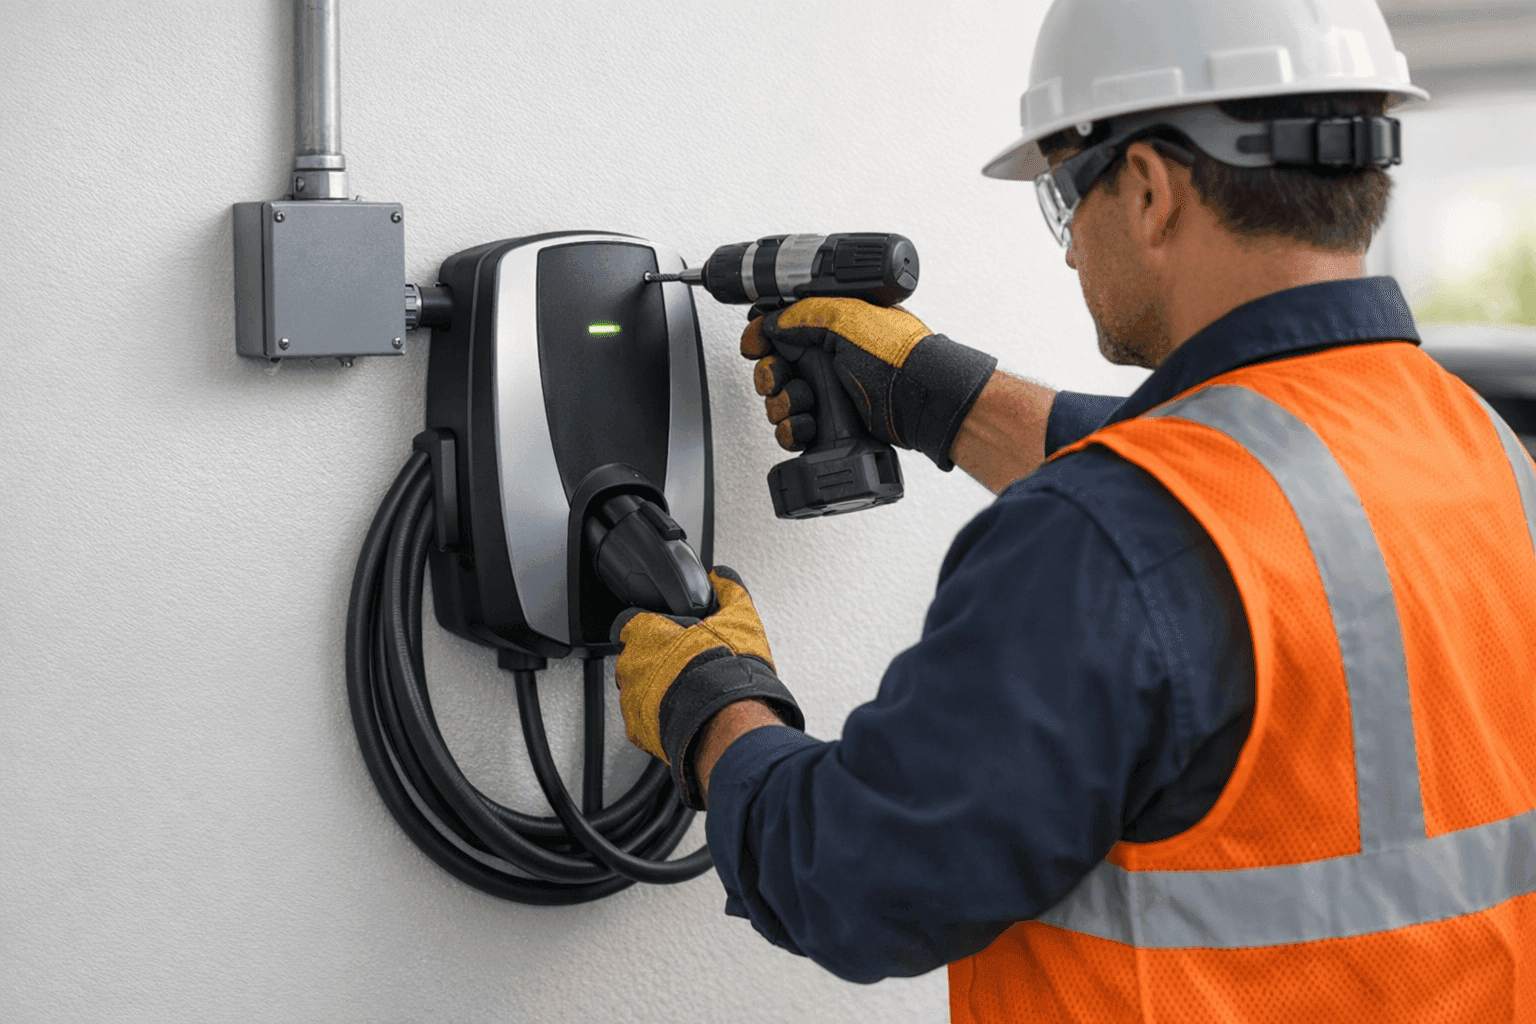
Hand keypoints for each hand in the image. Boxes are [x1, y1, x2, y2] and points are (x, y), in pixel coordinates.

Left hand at [611, 566, 802, 807]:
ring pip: (634, 690)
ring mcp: (632, 700)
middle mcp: (632, 666)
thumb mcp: (739, 619)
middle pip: (632, 658)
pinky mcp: (639, 730)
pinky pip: (641, 721)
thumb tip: (724, 577)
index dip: (647, 626)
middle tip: (681, 665)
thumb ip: (729, 592)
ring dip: (654, 690)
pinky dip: (656, 719)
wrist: (726, 720)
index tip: (663, 632)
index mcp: (647, 635)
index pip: (628, 622)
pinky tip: (680, 715)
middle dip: (653, 660)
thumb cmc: (726, 671)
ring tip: (684, 693)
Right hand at [740, 297, 996, 469]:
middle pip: (775, 368)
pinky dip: (792, 430)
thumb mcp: (848, 317)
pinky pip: (794, 430)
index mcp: (829, 328)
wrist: (919, 399)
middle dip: (770, 375)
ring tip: (803, 403)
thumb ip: (806, 313)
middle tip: (780, 378)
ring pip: (780, 401)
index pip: (781, 330)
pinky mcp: (829, 425)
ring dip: (782, 405)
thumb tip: (775, 321)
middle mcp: (827, 360)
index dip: (761, 337)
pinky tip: (807, 424)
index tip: (755, 345)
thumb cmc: (897, 356)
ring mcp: (828, 394)